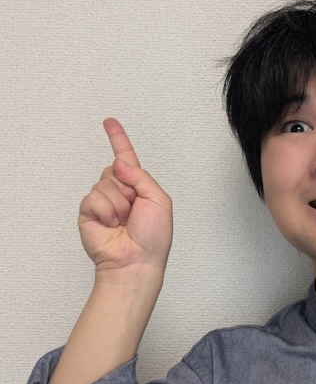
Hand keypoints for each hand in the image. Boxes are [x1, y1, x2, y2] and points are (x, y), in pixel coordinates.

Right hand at [78, 118, 172, 275]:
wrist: (136, 261)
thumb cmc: (153, 237)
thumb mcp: (159, 201)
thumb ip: (141, 177)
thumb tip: (119, 163)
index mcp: (138, 187)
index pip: (126, 158)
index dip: (118, 139)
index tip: (110, 122)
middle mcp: (119, 191)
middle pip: (114, 169)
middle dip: (127, 187)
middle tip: (134, 210)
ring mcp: (102, 201)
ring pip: (104, 183)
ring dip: (118, 203)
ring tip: (124, 221)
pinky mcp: (88, 212)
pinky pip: (93, 197)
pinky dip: (105, 210)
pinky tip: (110, 224)